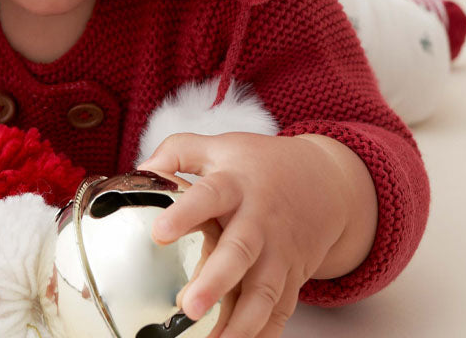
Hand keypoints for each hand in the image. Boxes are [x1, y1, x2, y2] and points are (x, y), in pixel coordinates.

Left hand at [139, 132, 356, 337]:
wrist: (324, 183)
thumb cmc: (260, 165)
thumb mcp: (220, 146)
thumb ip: (178, 151)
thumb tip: (142, 171)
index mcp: (236, 184)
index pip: (209, 196)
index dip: (184, 214)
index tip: (159, 234)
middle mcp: (259, 221)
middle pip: (239, 252)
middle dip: (215, 282)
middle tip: (188, 307)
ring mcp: (279, 253)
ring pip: (263, 292)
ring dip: (240, 322)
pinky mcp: (292, 278)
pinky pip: (279, 312)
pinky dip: (263, 333)